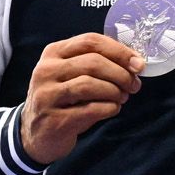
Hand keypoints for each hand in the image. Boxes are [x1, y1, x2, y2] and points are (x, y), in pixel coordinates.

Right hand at [20, 32, 143, 164]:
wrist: (35, 134)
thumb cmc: (63, 99)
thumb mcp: (72, 74)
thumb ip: (98, 63)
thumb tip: (135, 63)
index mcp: (53, 53)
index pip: (91, 41)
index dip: (119, 51)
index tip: (138, 63)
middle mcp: (46, 71)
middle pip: (93, 62)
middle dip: (121, 74)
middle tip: (133, 85)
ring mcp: (47, 95)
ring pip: (90, 84)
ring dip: (114, 92)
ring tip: (122, 98)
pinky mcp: (53, 120)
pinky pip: (90, 109)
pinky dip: (108, 108)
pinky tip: (112, 109)